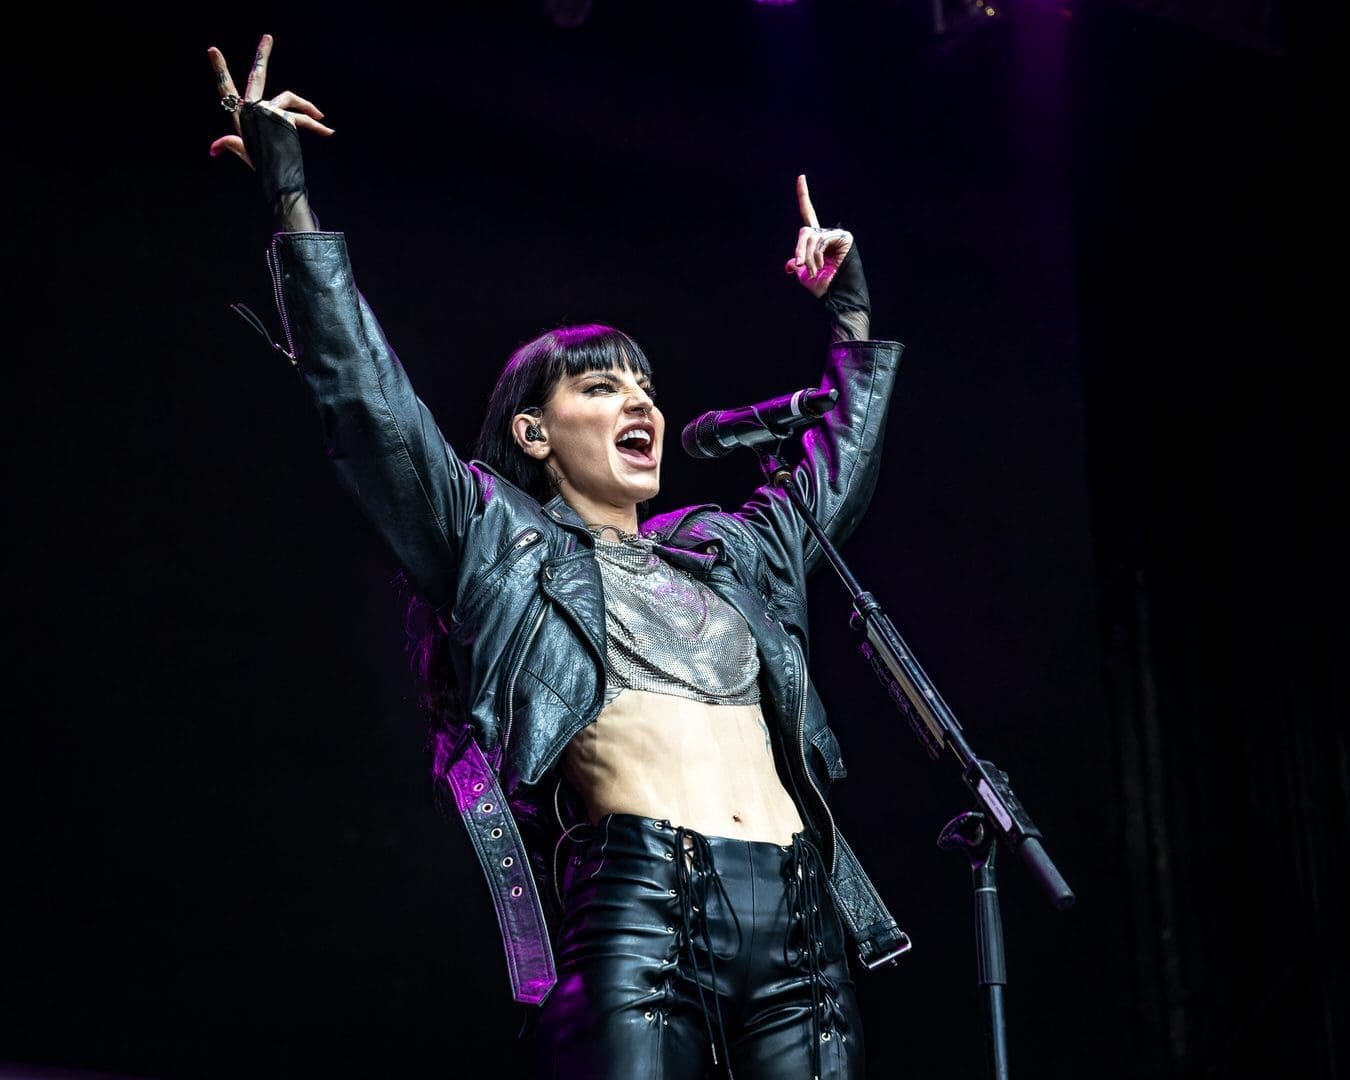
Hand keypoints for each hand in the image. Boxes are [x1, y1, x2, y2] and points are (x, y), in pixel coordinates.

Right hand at [206, 34, 333, 168]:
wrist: (274, 177)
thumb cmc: (261, 165)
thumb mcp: (246, 152)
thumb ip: (232, 144)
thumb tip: (212, 149)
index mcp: (241, 115)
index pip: (225, 88)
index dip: (220, 70)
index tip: (213, 50)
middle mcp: (252, 109)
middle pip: (257, 76)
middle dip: (262, 55)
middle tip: (268, 36)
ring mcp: (267, 111)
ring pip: (289, 98)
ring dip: (308, 108)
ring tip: (321, 118)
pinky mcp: (283, 116)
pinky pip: (303, 117)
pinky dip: (317, 125)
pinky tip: (328, 131)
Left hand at [783, 174, 853, 299]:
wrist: (836, 294)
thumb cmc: (823, 285)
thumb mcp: (804, 274)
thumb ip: (797, 263)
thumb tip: (791, 264)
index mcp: (816, 239)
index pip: (808, 213)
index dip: (803, 195)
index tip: (801, 177)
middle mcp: (825, 234)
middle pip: (804, 232)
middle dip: (799, 248)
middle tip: (800, 264)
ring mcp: (835, 234)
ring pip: (811, 237)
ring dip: (808, 256)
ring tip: (813, 271)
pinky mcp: (843, 236)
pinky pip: (820, 241)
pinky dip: (816, 255)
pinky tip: (820, 267)